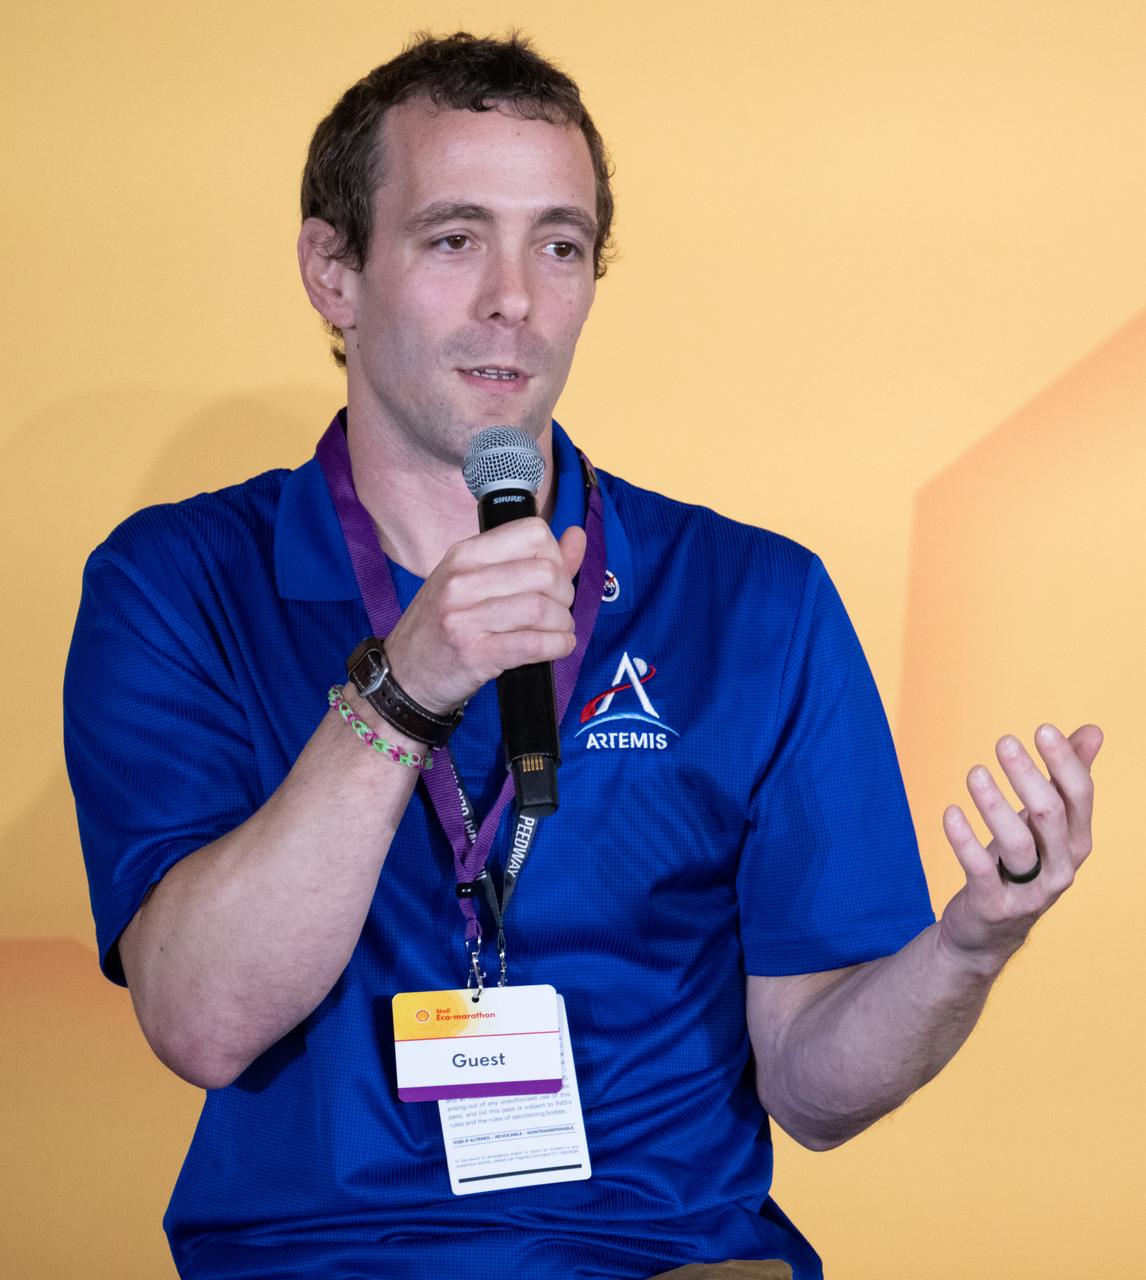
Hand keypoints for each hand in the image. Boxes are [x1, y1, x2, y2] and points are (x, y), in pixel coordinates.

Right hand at [383, 519, 586, 713]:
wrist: (404, 676)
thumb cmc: (443, 627)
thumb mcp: (475, 583)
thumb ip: (531, 560)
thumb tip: (576, 535)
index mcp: (464, 554)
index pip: (532, 533)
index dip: (555, 556)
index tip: (553, 578)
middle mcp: (462, 580)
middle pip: (545, 572)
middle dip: (565, 594)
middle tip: (557, 611)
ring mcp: (465, 618)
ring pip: (542, 609)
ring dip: (562, 624)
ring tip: (556, 631)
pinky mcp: (475, 654)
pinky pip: (534, 644)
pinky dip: (557, 646)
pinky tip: (556, 647)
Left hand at [937, 723, 1102, 972]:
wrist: (990, 930)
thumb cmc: (1022, 862)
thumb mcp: (1046, 824)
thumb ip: (1067, 778)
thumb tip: (1093, 730)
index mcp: (1077, 840)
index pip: (1080, 796)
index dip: (1064, 761)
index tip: (1041, 728)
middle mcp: (1061, 866)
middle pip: (1050, 814)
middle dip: (1028, 775)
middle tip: (1004, 742)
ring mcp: (1030, 891)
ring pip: (1017, 843)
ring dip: (994, 804)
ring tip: (974, 772)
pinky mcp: (994, 905)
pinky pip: (979, 870)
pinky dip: (963, 840)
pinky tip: (949, 812)